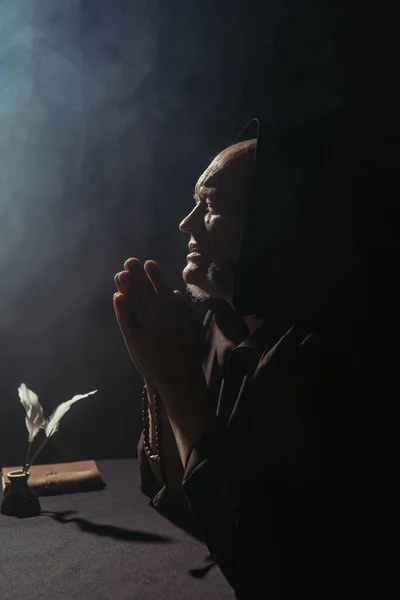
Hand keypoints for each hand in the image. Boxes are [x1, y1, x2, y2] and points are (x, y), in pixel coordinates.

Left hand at [113, 258, 205, 389]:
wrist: (179, 377)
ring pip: (134, 303)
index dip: (154, 275)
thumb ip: (185, 308)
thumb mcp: (195, 327)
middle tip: (130, 262)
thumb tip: (173, 291)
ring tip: (121, 274)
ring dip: (127, 287)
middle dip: (137, 275)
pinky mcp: (134, 339)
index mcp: (175, 312)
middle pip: (145, 291)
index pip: (162, 288)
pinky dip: (121, 309)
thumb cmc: (190, 352)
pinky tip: (117, 297)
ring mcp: (146, 327)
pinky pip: (126, 321)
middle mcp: (159, 316)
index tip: (148, 263)